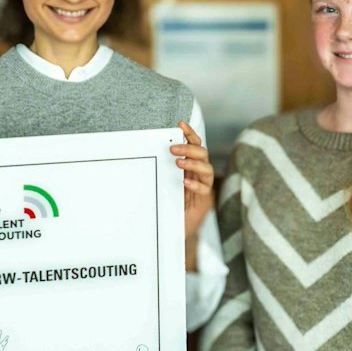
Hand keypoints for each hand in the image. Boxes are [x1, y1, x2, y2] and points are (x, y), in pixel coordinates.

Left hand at [170, 122, 213, 264]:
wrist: (174, 227)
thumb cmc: (168, 201)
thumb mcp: (163, 182)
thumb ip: (162, 169)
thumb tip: (145, 152)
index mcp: (191, 164)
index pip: (195, 143)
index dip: (190, 133)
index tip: (180, 123)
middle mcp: (199, 171)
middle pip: (202, 153)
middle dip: (189, 148)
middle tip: (174, 149)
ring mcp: (203, 184)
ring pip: (206, 168)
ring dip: (193, 163)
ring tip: (179, 163)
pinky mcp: (203, 199)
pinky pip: (204, 189)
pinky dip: (195, 184)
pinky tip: (185, 182)